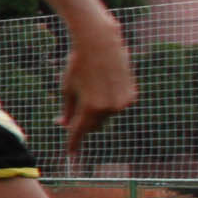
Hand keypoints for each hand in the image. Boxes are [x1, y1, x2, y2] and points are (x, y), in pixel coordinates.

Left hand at [59, 16, 136, 153]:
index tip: (70, 154)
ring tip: (89, 89)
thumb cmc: (78, 64)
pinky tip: (102, 85)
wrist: (100, 43)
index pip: (79, 132)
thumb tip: (66, 125)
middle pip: (93, 126)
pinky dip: (108, 102)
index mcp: (90, 107)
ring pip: (105, 116)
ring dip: (96, 111)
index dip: (73, 143)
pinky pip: (116, 106)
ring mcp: (122, 103)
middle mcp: (109, 108)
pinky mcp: (131, 96)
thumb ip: (68, 110)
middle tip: (67, 117)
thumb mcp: (67, 88)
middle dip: (82, 123)